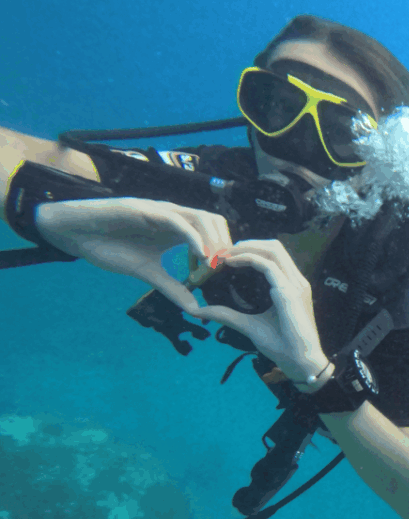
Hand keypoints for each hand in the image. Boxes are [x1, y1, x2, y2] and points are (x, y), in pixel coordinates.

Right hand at [35, 197, 232, 312]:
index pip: (212, 232)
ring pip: (200, 217)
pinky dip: (192, 237)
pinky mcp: (144, 209)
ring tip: (214, 264)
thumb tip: (194, 309)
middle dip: (224, 243)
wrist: (75, 233)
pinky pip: (176, 220)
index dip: (223, 250)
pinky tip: (199, 255)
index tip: (224, 273)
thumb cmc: (109, 247)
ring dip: (213, 240)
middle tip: (224, 268)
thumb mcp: (146, 272)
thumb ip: (171, 287)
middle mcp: (172, 216)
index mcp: (175, 229)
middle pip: (213, 221)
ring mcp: (159, 210)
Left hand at [188, 239, 329, 382]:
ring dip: (246, 247)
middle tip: (222, 250)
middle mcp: (296, 281)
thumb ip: (227, 315)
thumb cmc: (281, 346)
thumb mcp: (249, 326)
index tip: (227, 257)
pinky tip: (230, 262)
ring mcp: (295, 284)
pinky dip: (248, 258)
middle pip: (275, 246)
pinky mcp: (289, 292)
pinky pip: (267, 265)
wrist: (301, 362)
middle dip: (247, 243)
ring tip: (224, 254)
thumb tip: (200, 311)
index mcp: (292, 286)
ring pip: (272, 249)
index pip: (274, 256)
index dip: (250, 250)